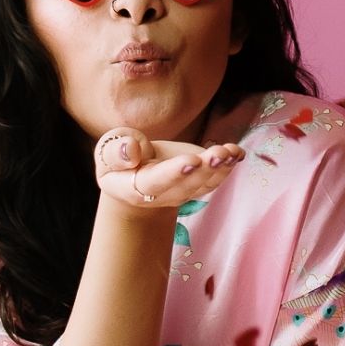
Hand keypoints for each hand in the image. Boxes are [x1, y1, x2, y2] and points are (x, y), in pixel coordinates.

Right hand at [93, 128, 245, 208]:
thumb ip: (116, 152)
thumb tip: (132, 150)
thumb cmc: (118, 162)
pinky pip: (216, 177)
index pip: (156, 183)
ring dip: (222, 168)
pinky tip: (238, 152)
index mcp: (135, 188)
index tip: (192, 161)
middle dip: (205, 170)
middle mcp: (163, 195)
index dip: (175, 173)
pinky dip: (230, 164)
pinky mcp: (199, 182)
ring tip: (231, 152)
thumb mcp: (106, 153)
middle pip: (186, 186)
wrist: (133, 176)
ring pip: (205, 184)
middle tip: (219, 155)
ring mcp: (184, 192)